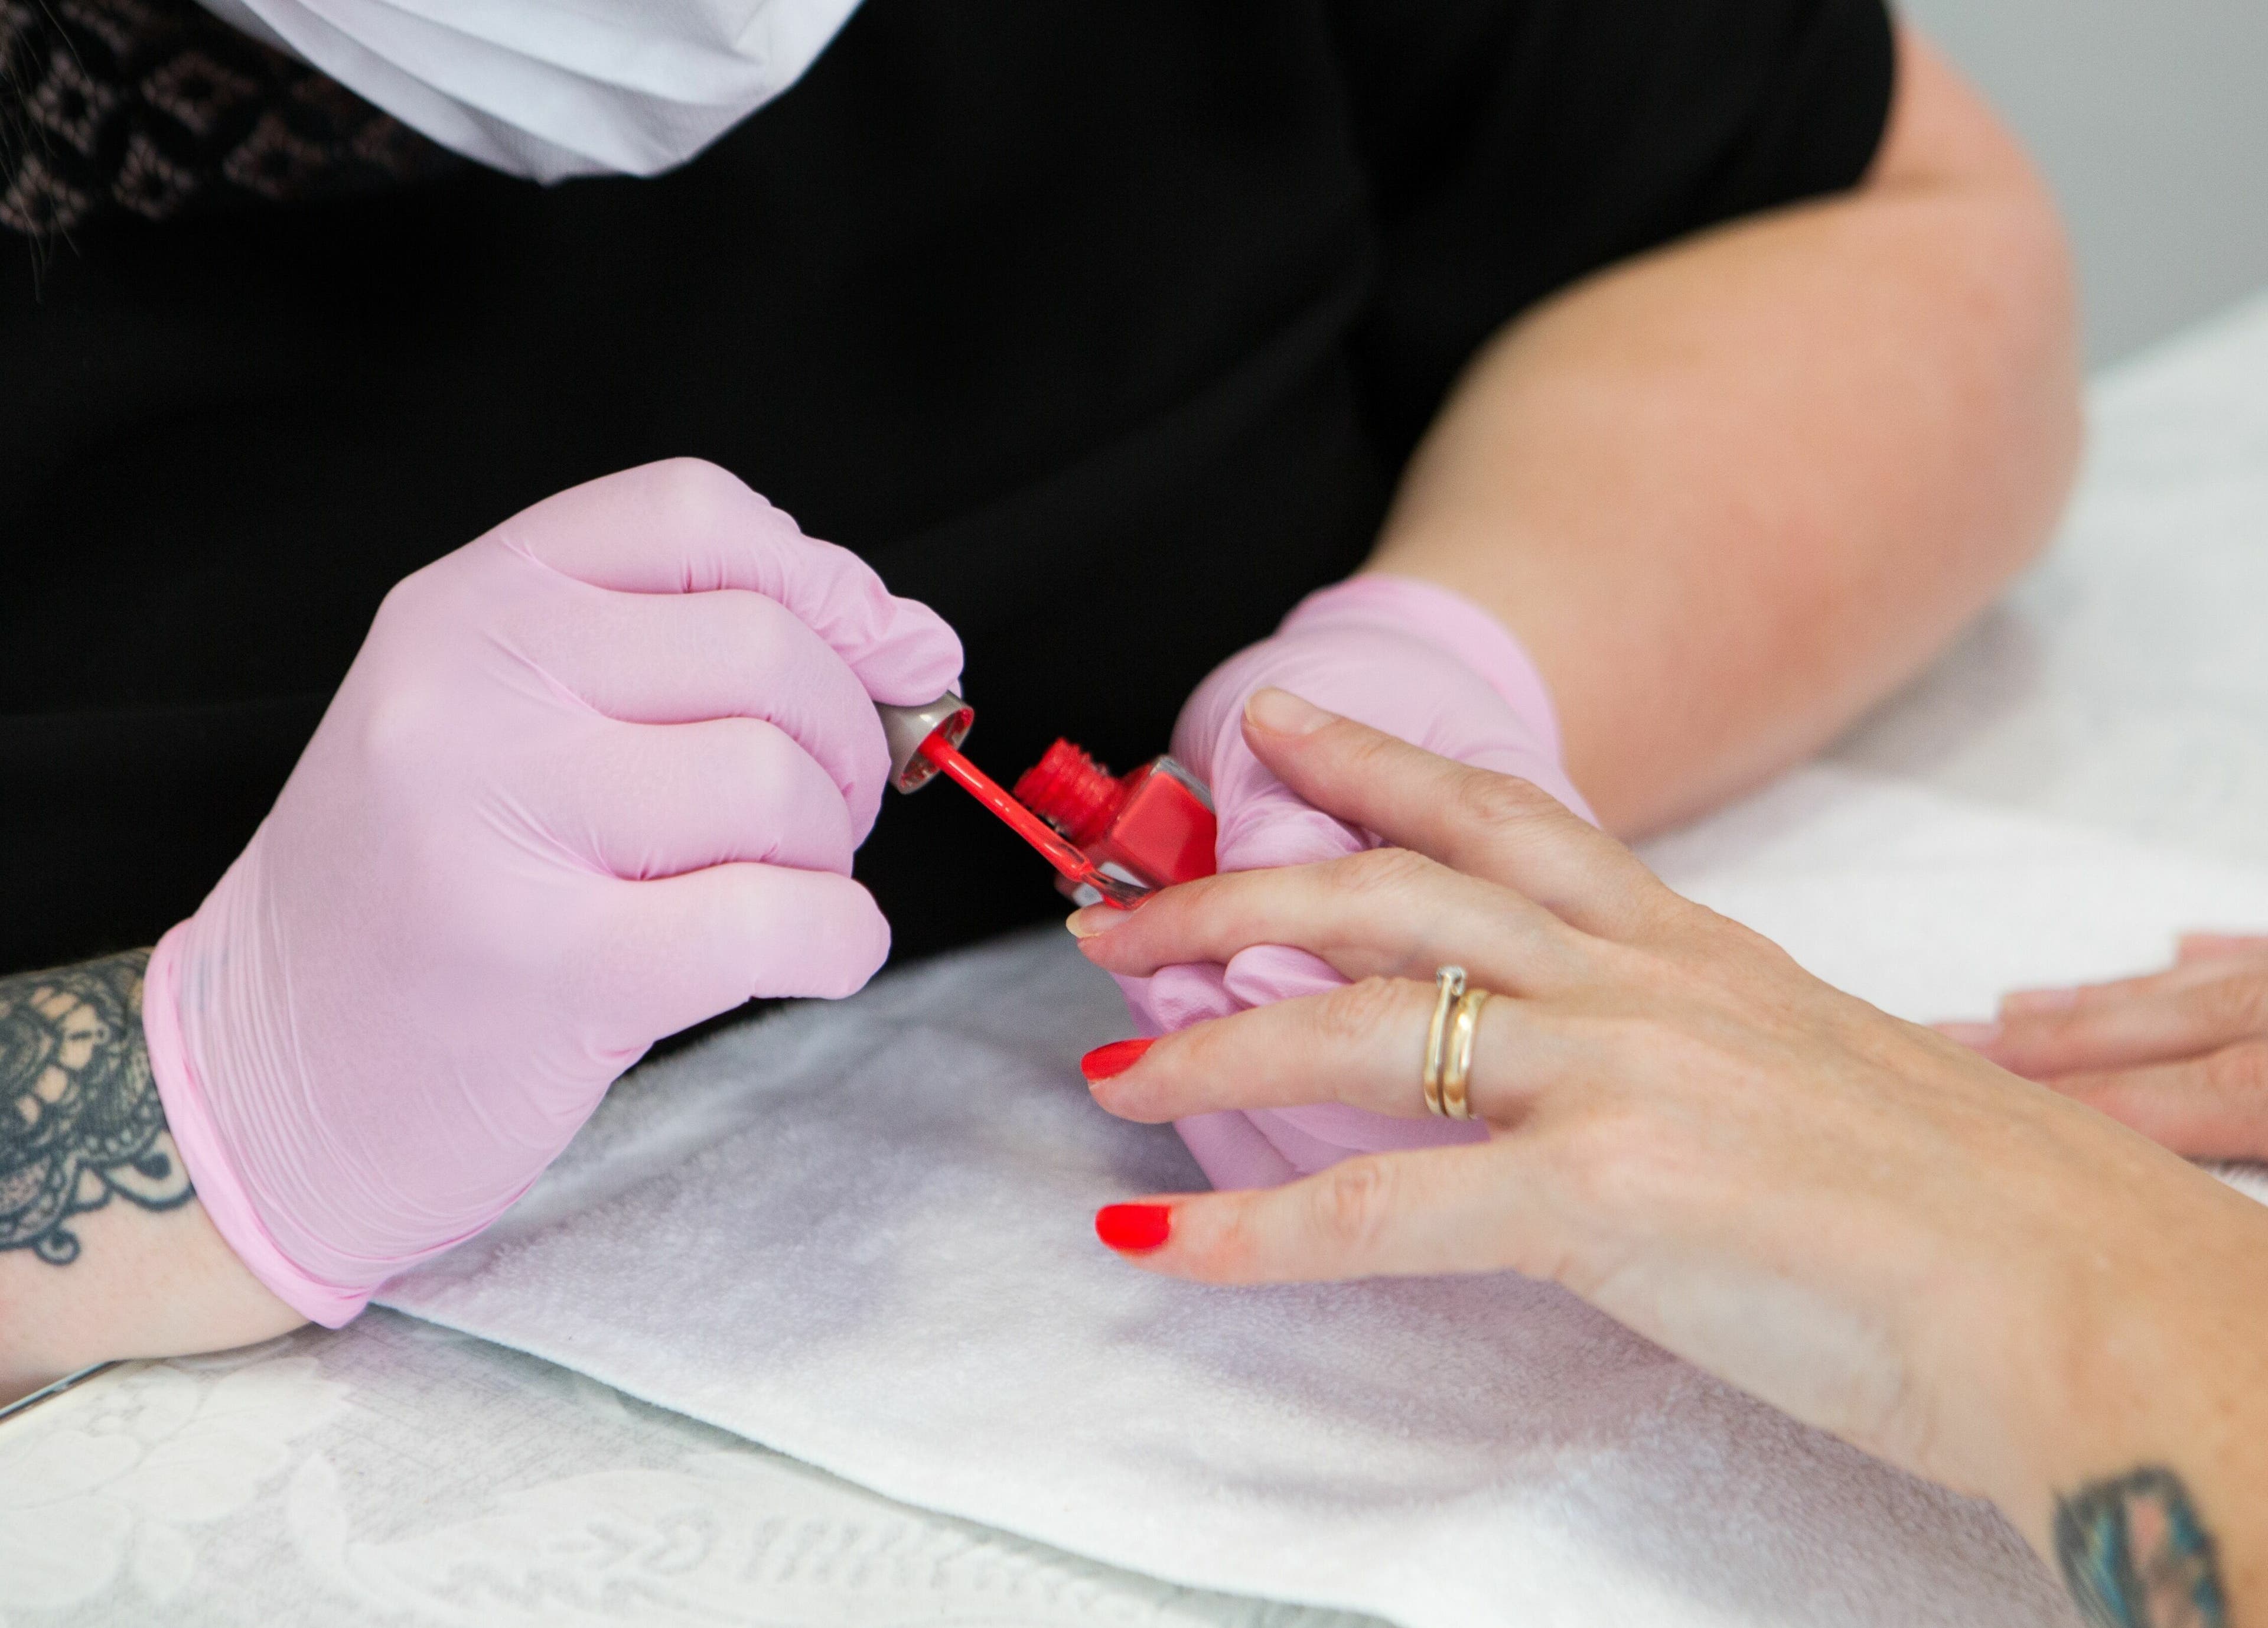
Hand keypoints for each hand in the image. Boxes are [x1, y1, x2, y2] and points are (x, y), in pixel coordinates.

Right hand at [144, 460, 960, 1324]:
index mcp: (466, 608)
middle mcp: (469, 694)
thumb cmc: (422, 897)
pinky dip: (841, 941)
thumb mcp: (507, 723)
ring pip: (777, 781)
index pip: (694, 513)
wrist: (262, 1084)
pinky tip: (812, 955)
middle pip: (765, 649)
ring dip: (830, 849)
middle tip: (823, 813)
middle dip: (847, 738)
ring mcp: (499, 829)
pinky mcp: (555, 972)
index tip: (885, 653)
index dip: (827, 579)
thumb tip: (911, 640)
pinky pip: (781, 921)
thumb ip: (688, 655)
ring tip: (780, 887)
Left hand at [1073, 690, 2267, 1553]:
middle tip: (1124, 919)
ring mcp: (1623, 1077)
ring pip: (1360, 1027)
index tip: (1276, 730)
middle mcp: (1644, 984)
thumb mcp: (1809, 1078)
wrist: (2088, 1299)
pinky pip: (1383, 1209)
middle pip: (1394, 897)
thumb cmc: (1972, 1209)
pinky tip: (1162, 1242)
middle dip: (1236, 900)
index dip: (1373, 764)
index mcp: (1693, 950)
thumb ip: (1687, 1056)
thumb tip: (1599, 1085)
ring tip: (1108, 1073)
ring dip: (1210, 1047)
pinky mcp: (1612, 1196)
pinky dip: (1255, 1230)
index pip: (1502, 819)